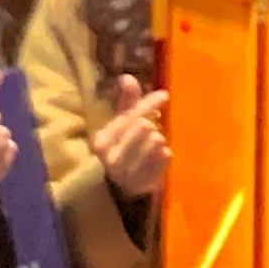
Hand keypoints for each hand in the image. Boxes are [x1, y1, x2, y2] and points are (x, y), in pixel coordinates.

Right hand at [91, 75, 172, 199]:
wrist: (118, 191)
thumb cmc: (119, 151)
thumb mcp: (117, 127)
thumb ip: (126, 103)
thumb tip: (127, 76)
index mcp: (102, 140)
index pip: (130, 115)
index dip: (149, 103)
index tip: (164, 95)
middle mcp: (111, 157)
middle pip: (146, 126)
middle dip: (152, 127)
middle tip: (149, 133)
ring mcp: (128, 172)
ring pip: (158, 141)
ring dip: (159, 142)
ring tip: (150, 149)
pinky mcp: (145, 183)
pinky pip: (166, 156)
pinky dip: (165, 155)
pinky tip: (155, 160)